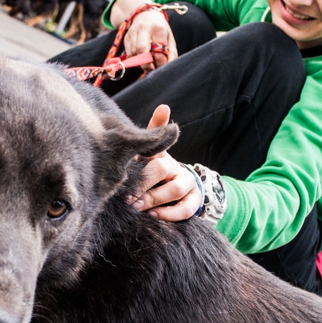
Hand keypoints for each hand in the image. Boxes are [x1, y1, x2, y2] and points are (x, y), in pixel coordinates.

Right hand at [123, 9, 177, 71]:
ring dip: (141, 62)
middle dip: (147, 64)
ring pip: (134, 54)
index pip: (158, 51)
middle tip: (152, 68)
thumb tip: (169, 65)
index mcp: (158, 29)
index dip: (160, 63)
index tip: (161, 66)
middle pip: (141, 50)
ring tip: (148, 60)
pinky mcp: (126, 37)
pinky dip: (135, 58)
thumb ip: (171, 52)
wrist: (145, 14)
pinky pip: (129, 54)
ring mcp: (133, 33)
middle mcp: (144, 29)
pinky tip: (141, 55)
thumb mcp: (169, 37)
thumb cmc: (160, 29)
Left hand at [128, 106, 200, 220]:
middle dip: (144, 183)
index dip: (149, 144)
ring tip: (138, 207)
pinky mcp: (194, 199)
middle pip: (162, 169)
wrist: (180, 191)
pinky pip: (186, 208)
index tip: (133, 158)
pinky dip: (170, 214)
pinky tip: (154, 215)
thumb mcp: (147, 157)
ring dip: (155, 199)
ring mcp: (187, 183)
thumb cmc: (154, 174)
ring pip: (174, 190)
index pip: (157, 144)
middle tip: (128, 196)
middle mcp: (175, 166)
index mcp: (160, 154)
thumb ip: (147, 139)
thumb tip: (164, 106)